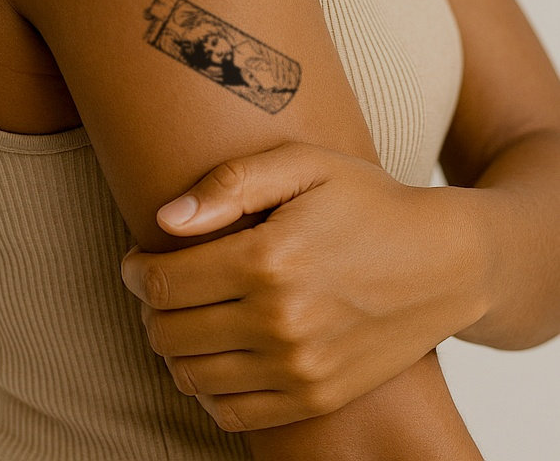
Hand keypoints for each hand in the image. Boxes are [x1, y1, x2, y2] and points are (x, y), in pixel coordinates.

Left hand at [120, 141, 488, 432]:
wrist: (445, 263)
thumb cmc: (369, 202)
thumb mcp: (304, 165)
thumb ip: (230, 183)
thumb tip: (165, 219)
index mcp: (269, 258)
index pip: (161, 284)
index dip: (134, 271)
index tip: (137, 258)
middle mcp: (280, 322)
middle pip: (168, 334)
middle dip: (149, 308)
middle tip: (160, 284)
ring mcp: (299, 368)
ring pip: (191, 377)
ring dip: (173, 348)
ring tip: (187, 316)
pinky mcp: (315, 397)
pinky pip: (231, 413)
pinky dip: (208, 388)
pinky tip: (217, 354)